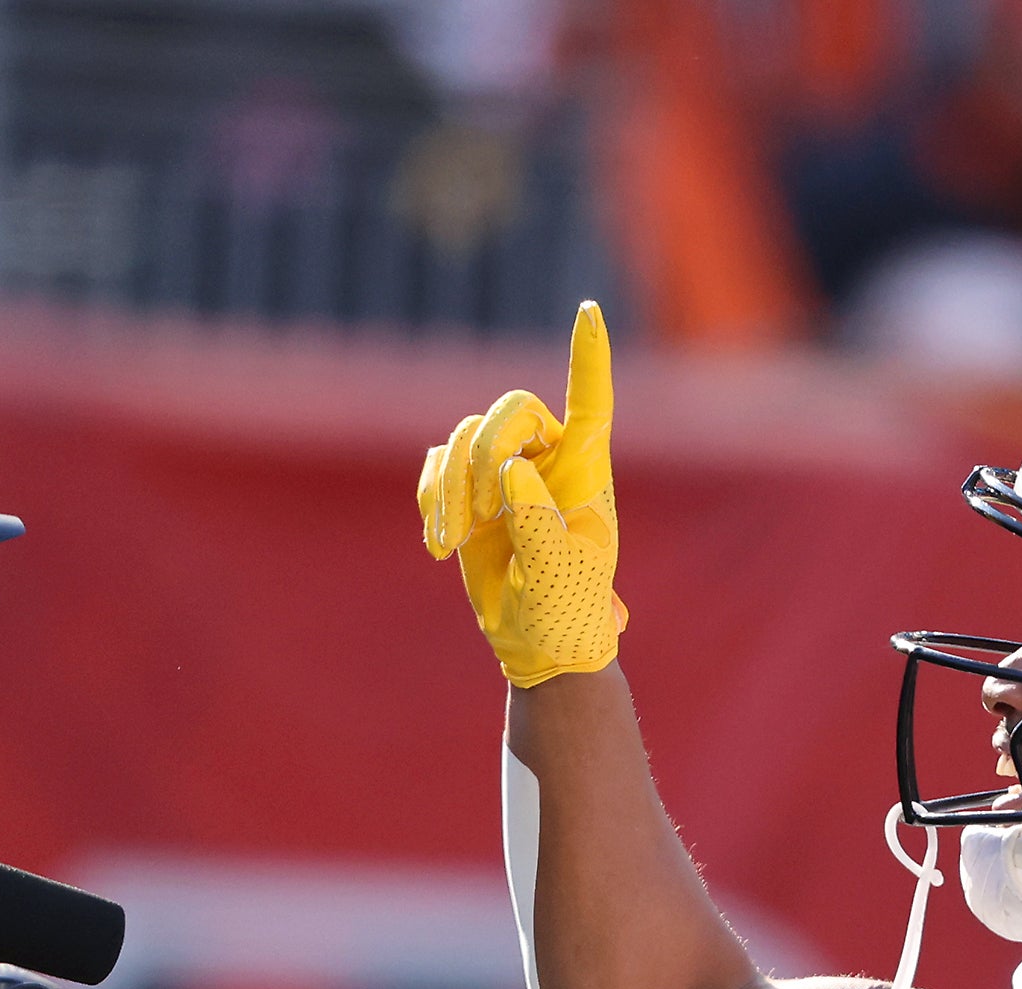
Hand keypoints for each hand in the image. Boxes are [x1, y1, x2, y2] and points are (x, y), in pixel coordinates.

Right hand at [418, 300, 623, 685]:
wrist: (537, 642)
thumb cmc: (568, 611)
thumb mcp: (559, 574)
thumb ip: (537, 522)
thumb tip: (510, 471)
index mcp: (586, 471)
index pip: (591, 403)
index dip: (589, 358)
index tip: (589, 312)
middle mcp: (547, 460)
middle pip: (509, 411)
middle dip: (482, 454)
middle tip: (476, 516)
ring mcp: (504, 472)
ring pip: (463, 439)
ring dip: (449, 489)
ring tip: (451, 543)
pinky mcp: (467, 492)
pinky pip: (435, 466)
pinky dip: (430, 499)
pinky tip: (440, 545)